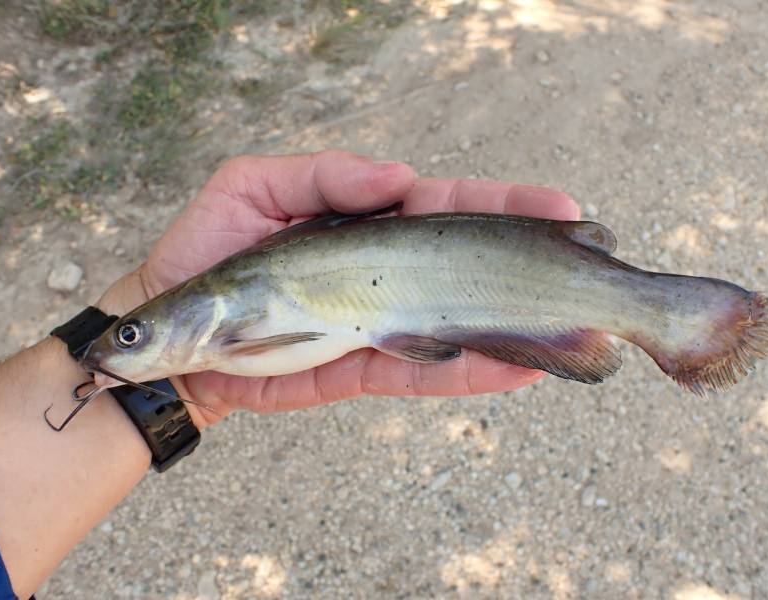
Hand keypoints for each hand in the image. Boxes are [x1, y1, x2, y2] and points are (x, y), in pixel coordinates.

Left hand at [100, 151, 578, 426]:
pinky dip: (470, 370)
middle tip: (591, 253)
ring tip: (580, 324)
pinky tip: (520, 369)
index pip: (444, 208)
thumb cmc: (209, 248)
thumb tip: (401, 181)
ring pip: (460, 321)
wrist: (177, 332)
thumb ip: (325, 176)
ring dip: (518, 322)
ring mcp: (379, 324)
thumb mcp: (254, 186)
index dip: (500, 204)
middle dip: (528, 257)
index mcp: (366, 224)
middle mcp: (383, 274)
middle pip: (467, 262)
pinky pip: (424, 371)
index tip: (557, 205)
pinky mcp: (362, 369)